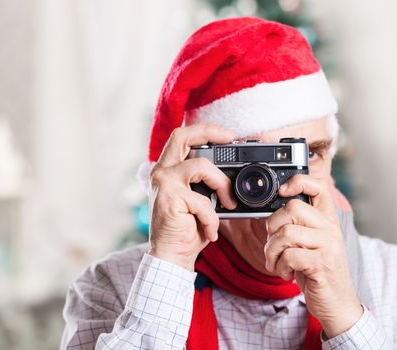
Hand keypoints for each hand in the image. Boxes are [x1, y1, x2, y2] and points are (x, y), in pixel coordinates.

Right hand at [148, 124, 236, 270]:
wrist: (172, 256)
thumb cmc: (187, 230)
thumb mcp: (200, 200)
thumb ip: (208, 183)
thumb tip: (234, 174)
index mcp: (168, 170)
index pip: (181, 137)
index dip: (205, 130)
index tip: (228, 136)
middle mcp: (162, 172)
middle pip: (181, 136)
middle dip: (210, 133)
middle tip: (231, 140)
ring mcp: (164, 184)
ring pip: (202, 166)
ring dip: (222, 185)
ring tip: (228, 204)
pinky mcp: (170, 199)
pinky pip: (203, 202)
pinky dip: (212, 218)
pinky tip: (209, 231)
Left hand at [264, 175, 362, 337]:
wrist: (337, 304)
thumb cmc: (318, 272)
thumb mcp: (309, 244)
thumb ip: (297, 226)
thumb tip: (272, 212)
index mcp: (327, 220)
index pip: (318, 186)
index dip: (297, 182)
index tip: (281, 191)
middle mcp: (330, 229)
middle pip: (292, 208)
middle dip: (272, 227)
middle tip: (273, 245)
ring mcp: (328, 246)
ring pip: (286, 233)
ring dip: (272, 252)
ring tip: (277, 263)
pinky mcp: (322, 264)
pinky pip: (289, 256)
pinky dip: (280, 267)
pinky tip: (287, 274)